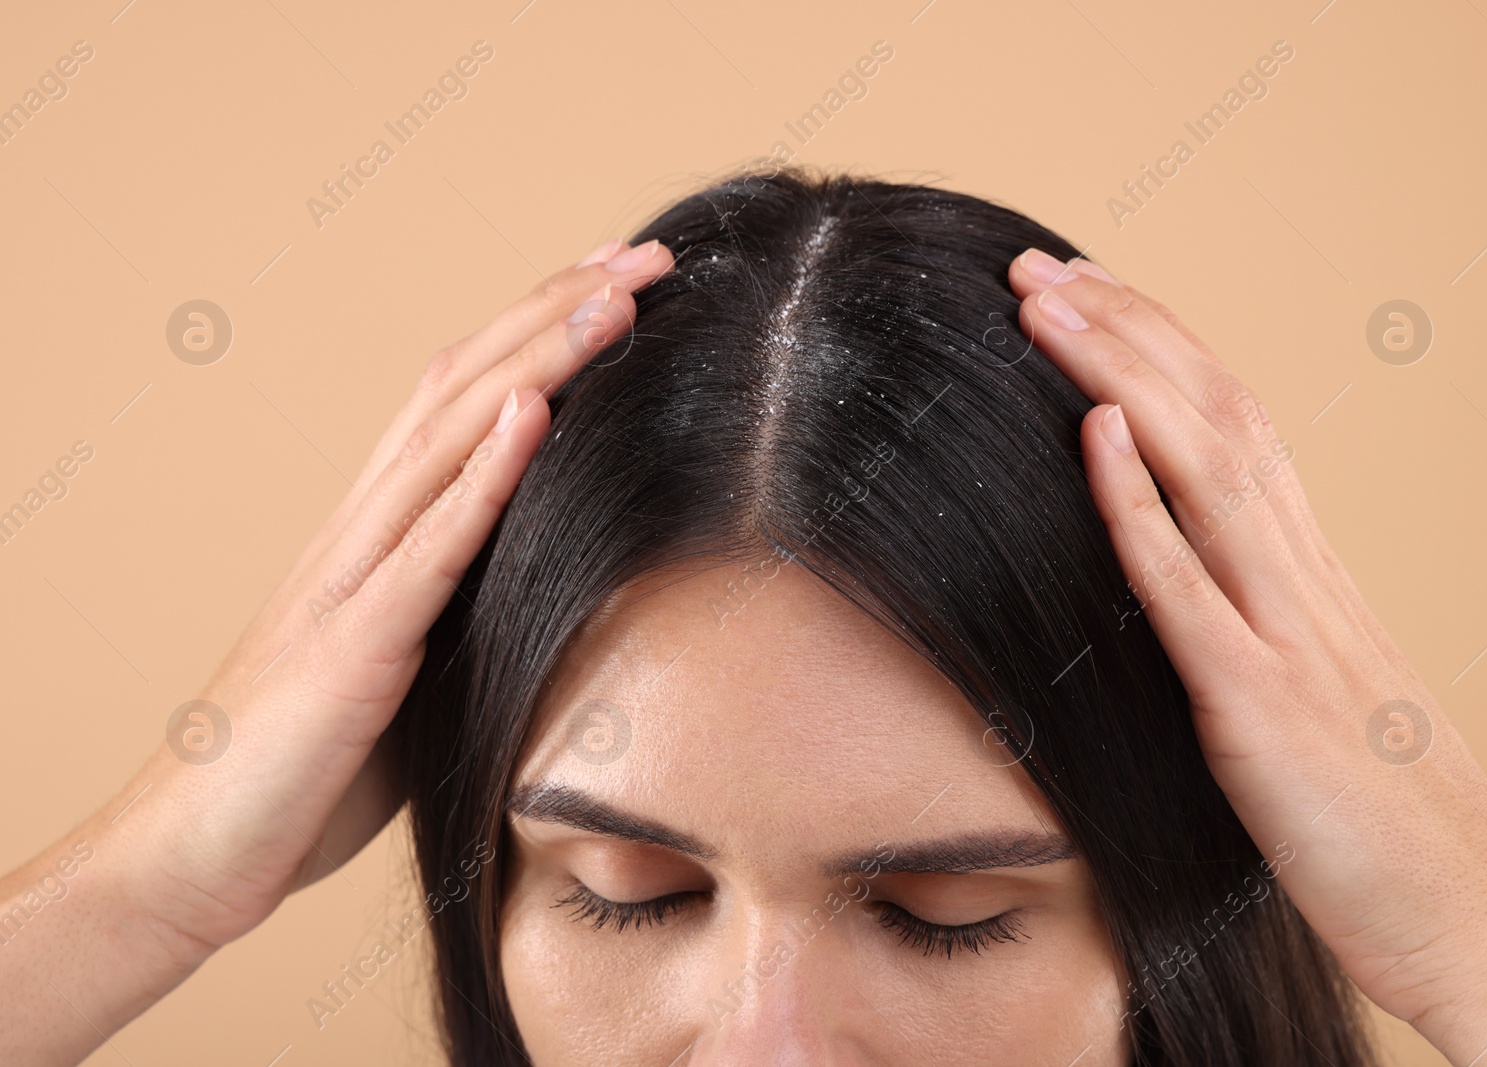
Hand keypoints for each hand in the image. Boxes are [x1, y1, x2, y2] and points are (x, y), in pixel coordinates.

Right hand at [0, 237, 673, 1065]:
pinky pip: (426, 548)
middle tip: (650, 254)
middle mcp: (360, 536)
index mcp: (377, 540)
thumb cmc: (304, 775)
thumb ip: (459, 617)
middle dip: (560, 313)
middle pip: (465, 388)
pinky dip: (484, 475)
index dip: (543, 334)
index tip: (625, 284)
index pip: (467, 402)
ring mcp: (351, 584)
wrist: (191, 861)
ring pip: (449, 440)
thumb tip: (545, 590)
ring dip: (538, 361)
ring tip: (614, 298)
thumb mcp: (406, 677)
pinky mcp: (352, 652)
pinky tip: (533, 413)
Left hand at [1007, 248, 1486, 1065]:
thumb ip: (1260, 635)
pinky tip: (1091, 434)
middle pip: (1214, 414)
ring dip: (1116, 376)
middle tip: (1035, 263)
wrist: (1480, 930)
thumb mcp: (1320, 707)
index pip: (1234, 425)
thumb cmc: (1389, 834)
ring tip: (1044, 304)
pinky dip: (1138, 505)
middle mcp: (1306, 584)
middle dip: (1121, 327)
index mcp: (1314, 580)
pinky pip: (1191, 590)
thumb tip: (1186, 593)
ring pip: (1206, 468)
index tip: (1086, 293)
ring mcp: (1290, 638)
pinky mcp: (1264, 711)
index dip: (1157, 348)